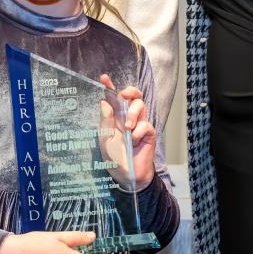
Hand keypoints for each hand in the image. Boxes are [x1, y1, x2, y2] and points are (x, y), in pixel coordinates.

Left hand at [97, 74, 155, 189]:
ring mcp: (139, 124)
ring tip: (127, 128)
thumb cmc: (114, 158)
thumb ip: (105, 121)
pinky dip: (138, 132)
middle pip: (134, 95)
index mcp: (115, 117)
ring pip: (140, 105)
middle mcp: (128, 117)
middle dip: (130, 91)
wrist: (127, 175)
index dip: (110, 87)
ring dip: (132, 114)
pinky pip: (145, 124)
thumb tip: (104, 102)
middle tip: (124, 95)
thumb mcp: (105, 140)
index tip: (104, 78)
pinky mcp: (149, 132)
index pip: (113, 99)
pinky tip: (134, 142)